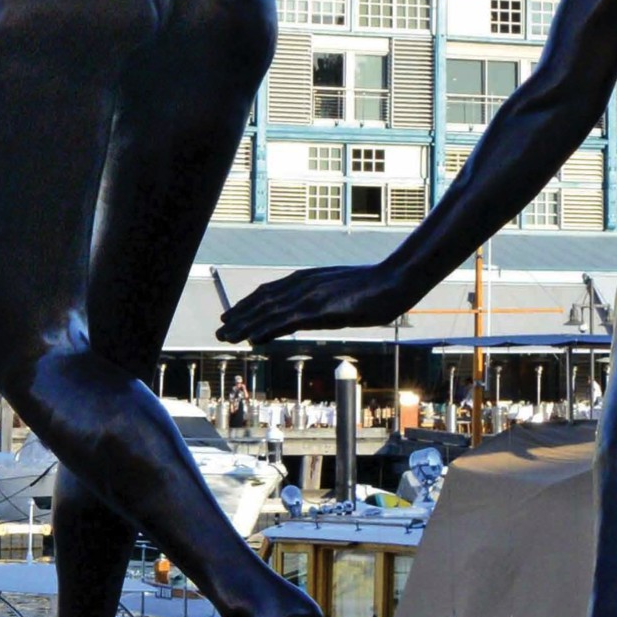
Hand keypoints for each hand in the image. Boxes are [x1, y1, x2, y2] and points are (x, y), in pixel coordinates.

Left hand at [219, 264, 409, 343]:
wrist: (395, 280)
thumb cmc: (375, 287)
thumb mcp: (342, 292)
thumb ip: (322, 300)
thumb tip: (310, 312)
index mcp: (309, 279)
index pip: (270, 291)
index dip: (249, 303)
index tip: (233, 314)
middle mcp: (304, 284)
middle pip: (263, 300)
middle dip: (240, 314)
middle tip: (220, 327)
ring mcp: (311, 296)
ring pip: (269, 311)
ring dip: (244, 323)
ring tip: (226, 335)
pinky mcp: (319, 309)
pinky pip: (286, 320)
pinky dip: (266, 328)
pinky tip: (253, 337)